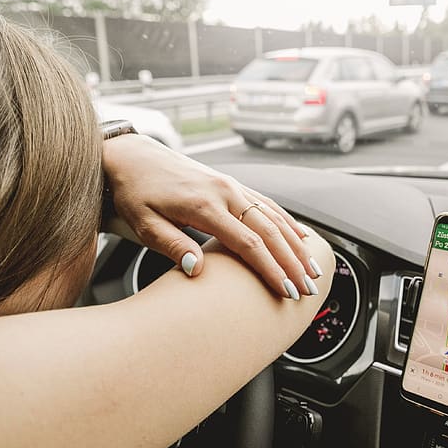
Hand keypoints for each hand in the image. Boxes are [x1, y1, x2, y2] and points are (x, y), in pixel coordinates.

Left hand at [101, 134, 322, 299]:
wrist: (133, 156)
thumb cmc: (136, 193)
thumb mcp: (143, 222)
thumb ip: (171, 244)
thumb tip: (196, 268)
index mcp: (204, 204)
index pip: (247, 242)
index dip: (270, 269)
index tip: (285, 291)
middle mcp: (225, 192)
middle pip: (269, 231)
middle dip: (293, 262)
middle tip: (309, 288)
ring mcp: (232, 186)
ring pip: (274, 217)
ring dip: (296, 244)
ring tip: (313, 269)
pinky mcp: (233, 185)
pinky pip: (268, 204)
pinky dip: (288, 222)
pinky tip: (300, 237)